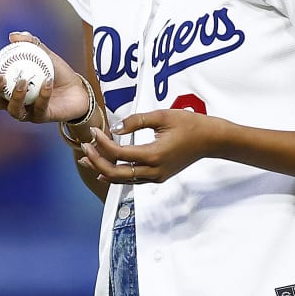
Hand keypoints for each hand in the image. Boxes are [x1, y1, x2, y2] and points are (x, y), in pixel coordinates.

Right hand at [0, 31, 90, 123]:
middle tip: (0, 77)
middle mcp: (10, 100)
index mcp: (5, 84)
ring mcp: (25, 111)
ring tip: (23, 81)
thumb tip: (13, 36)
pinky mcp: (40, 117)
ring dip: (16, 96)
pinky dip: (43, 94)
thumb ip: (31, 43)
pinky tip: (48, 82)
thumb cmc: (56, 71)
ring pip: (13, 110)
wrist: (78, 88)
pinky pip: (38, 108)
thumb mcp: (45, 54)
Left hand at [76, 109, 221, 185]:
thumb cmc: (189, 124)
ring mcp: (156, 176)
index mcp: (154, 154)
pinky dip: (116, 175)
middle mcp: (153, 170)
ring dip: (103, 170)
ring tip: (86, 161)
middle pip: (116, 173)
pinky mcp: (158, 177)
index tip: (93, 131)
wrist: (210, 140)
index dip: (102, 143)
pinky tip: (105, 171)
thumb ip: (136, 121)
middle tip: (83, 149)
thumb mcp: (162, 116)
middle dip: (96, 161)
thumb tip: (114, 128)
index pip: (119, 153)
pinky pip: (132, 179)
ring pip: (123, 180)